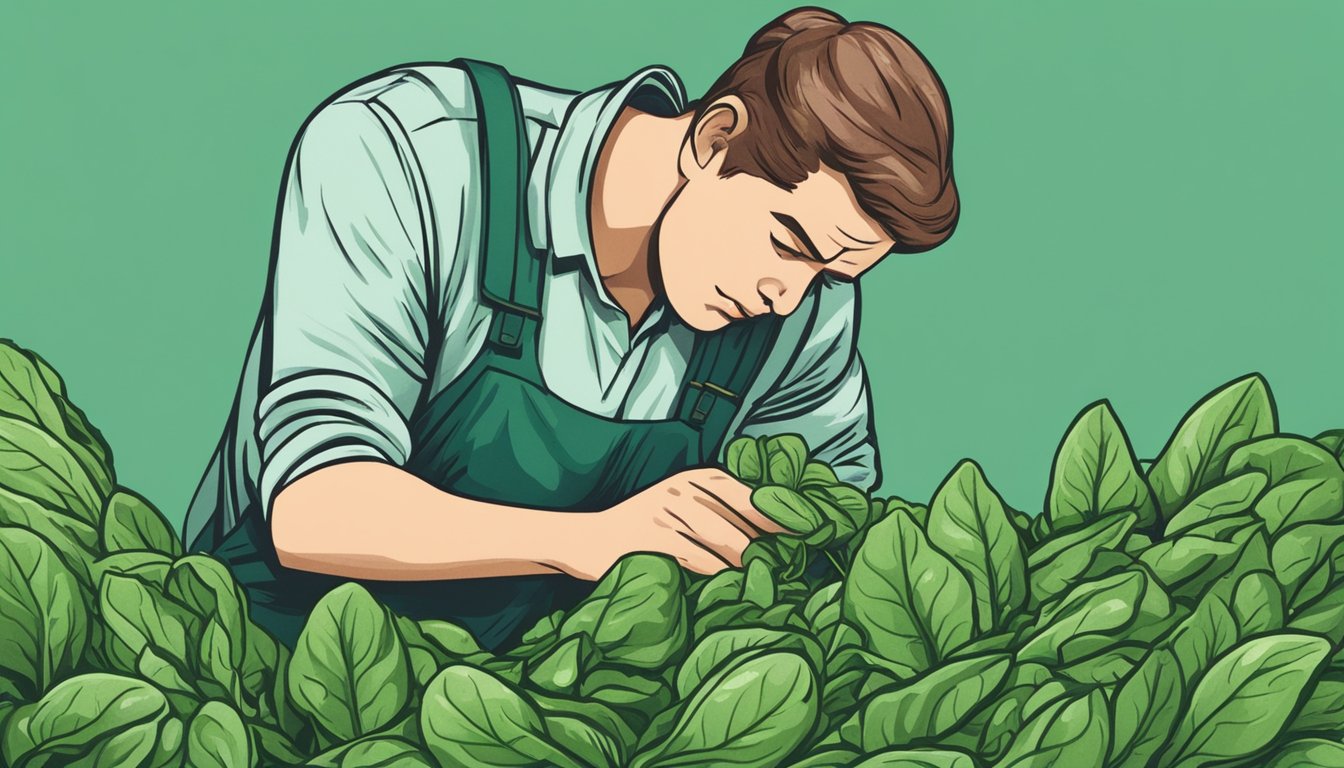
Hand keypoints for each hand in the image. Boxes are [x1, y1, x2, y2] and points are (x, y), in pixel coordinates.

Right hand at [563, 468, 786, 579]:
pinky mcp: (658, 541)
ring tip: (762, 588)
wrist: (588, 540)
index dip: (788, 518)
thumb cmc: (647, 529)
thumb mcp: (684, 505)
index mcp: (700, 477)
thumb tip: (784, 538)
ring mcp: (671, 513)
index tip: (814, 537)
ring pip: (732, 547)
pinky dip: (721, 582)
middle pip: (749, 525)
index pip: (757, 495)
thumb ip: (725, 514)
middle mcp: (687, 488)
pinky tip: (726, 593)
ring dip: (750, 572)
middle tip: (787, 575)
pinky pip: (705, 565)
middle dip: (772, 552)